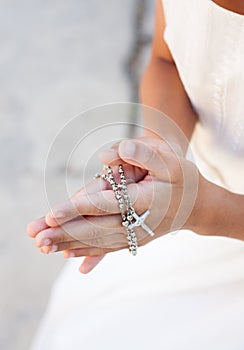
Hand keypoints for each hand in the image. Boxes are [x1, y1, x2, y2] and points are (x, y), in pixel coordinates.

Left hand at [27, 137, 200, 272]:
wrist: (197, 206)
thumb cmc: (181, 178)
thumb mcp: (170, 159)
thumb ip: (142, 154)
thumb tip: (107, 154)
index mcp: (145, 200)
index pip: (106, 204)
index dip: (78, 208)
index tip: (52, 214)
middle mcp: (137, 222)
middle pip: (95, 228)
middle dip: (63, 231)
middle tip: (36, 236)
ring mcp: (135, 235)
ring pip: (97, 241)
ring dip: (69, 243)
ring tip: (42, 246)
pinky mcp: (133, 240)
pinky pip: (107, 248)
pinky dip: (87, 252)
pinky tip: (69, 257)